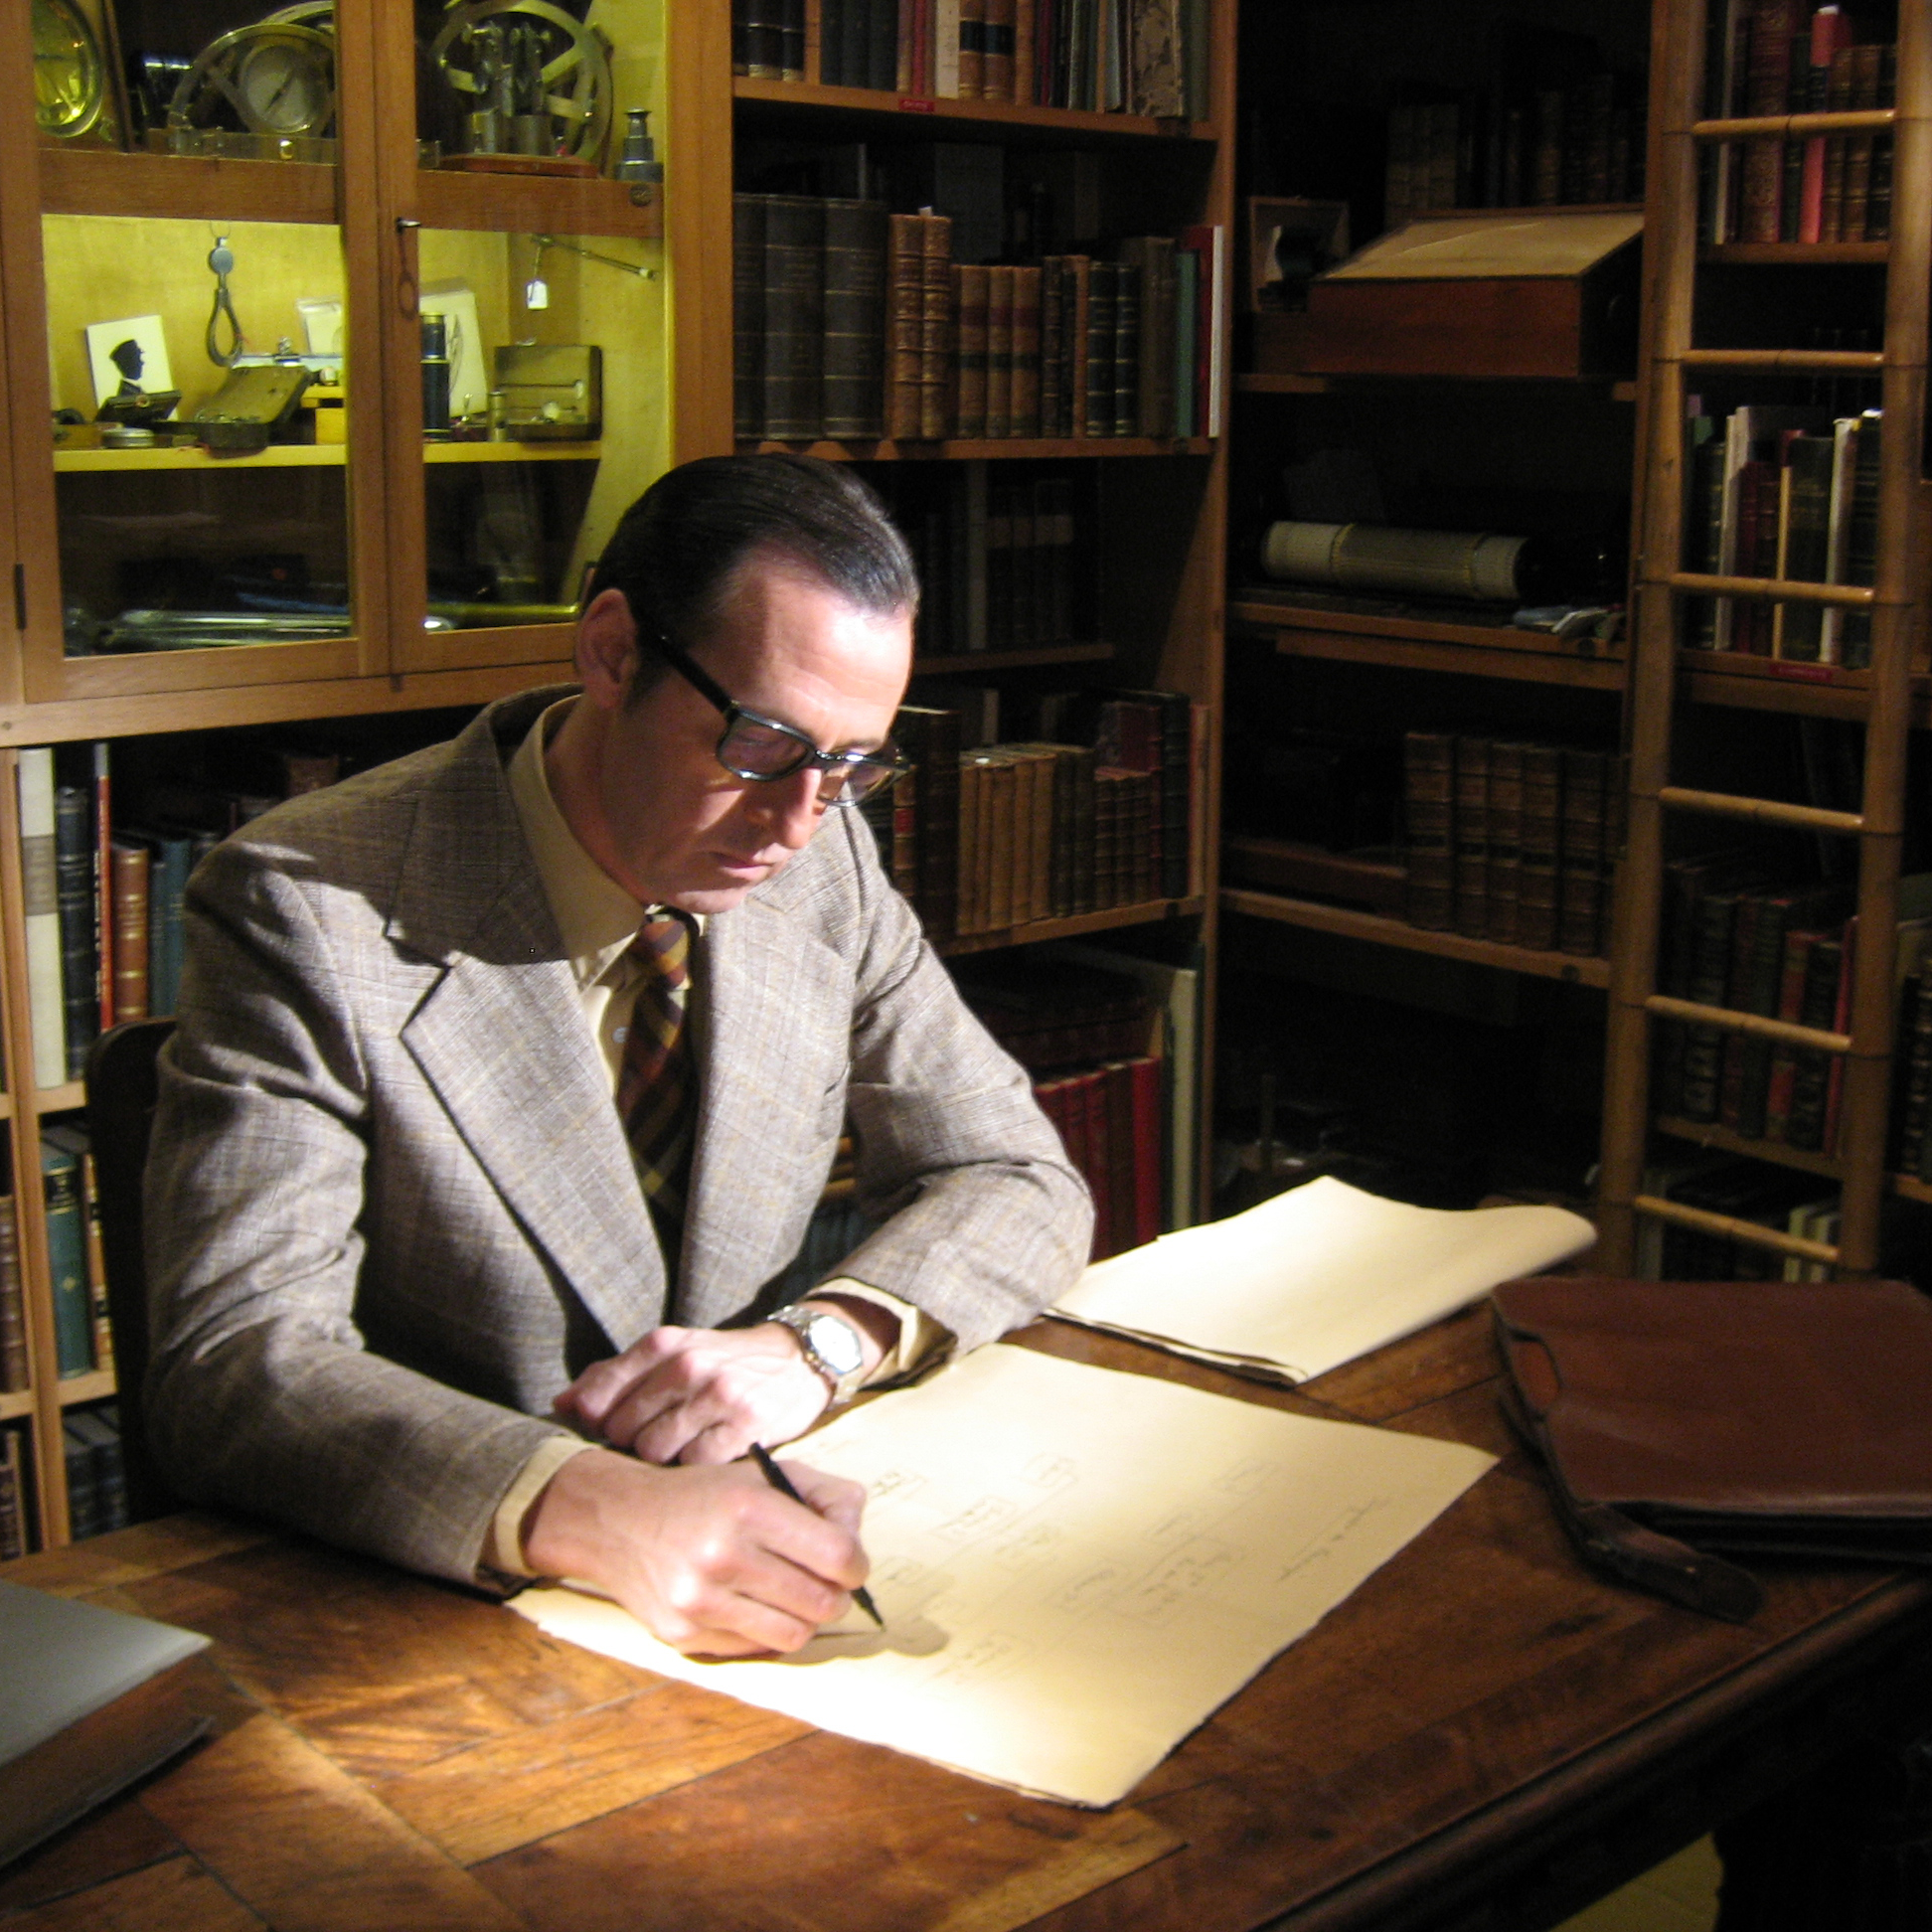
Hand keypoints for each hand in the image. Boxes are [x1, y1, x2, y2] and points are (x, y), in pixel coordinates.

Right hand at [522, 1447, 868, 1655]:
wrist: (618, 1521)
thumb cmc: (704, 1497)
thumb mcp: (764, 1474)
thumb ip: (825, 1496)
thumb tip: (858, 1540)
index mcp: (749, 1507)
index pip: (837, 1555)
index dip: (856, 1565)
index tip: (850, 1564)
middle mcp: (723, 1555)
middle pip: (821, 1603)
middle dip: (836, 1597)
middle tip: (826, 1585)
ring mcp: (700, 1601)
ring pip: (793, 1635)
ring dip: (804, 1620)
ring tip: (792, 1597)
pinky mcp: (683, 1635)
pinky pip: (755, 1650)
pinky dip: (765, 1632)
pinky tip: (753, 1606)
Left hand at [555, 1322, 832, 1465]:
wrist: (796, 1360)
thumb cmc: (721, 1362)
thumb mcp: (671, 1353)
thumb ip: (615, 1375)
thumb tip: (561, 1404)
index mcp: (663, 1344)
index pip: (598, 1397)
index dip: (597, 1424)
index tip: (611, 1431)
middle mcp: (688, 1364)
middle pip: (623, 1431)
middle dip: (633, 1442)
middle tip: (656, 1439)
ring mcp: (719, 1393)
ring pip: (656, 1451)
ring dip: (665, 1458)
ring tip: (684, 1446)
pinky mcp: (747, 1422)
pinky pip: (696, 1464)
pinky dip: (697, 1466)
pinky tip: (710, 1452)